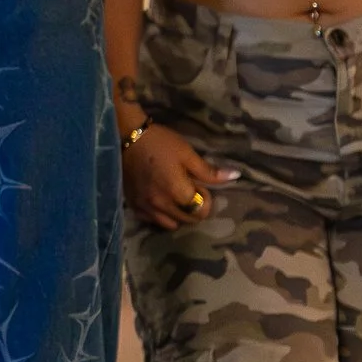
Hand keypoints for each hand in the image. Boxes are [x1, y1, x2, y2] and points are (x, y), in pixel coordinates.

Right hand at [122, 121, 239, 230]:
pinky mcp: (134, 205)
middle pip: (188, 220)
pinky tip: (159, 199)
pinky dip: (159, 215)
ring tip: (174, 197)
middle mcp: (161, 204)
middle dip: (193, 208)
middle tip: (188, 189)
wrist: (127, 137)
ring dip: (177, 215)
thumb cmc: (160, 143)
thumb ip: (209, 171)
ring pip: (170, 224)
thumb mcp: (187, 154)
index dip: (205, 199)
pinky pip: (152, 220)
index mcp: (177, 191)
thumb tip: (235, 176)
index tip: (199, 185)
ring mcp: (146, 206)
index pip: (201, 211)